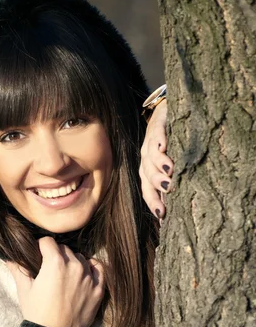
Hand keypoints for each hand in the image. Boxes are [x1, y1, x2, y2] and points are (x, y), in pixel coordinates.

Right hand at [6, 237, 104, 326]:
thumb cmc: (37, 313)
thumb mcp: (24, 290)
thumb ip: (18, 269)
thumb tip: (9, 257)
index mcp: (55, 263)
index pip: (48, 242)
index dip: (40, 246)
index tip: (38, 253)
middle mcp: (74, 266)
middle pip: (65, 249)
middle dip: (56, 254)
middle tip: (50, 267)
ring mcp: (89, 277)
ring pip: (81, 258)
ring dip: (73, 261)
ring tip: (66, 274)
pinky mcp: (98, 289)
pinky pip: (99, 269)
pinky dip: (92, 268)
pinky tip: (85, 273)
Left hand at [139, 100, 173, 218]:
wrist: (169, 111)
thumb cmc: (173, 143)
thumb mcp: (173, 164)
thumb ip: (173, 182)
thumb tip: (180, 210)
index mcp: (149, 169)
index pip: (148, 189)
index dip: (153, 201)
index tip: (162, 215)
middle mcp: (147, 157)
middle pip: (147, 174)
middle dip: (157, 183)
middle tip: (169, 189)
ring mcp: (150, 140)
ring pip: (150, 155)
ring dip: (159, 163)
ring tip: (170, 170)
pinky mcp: (157, 123)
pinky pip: (156, 133)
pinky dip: (159, 139)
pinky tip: (163, 144)